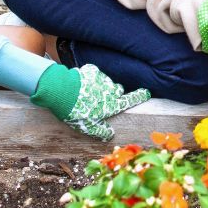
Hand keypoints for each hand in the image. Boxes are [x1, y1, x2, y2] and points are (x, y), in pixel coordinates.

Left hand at [31, 64, 150, 140]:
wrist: (61, 92)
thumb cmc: (76, 112)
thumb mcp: (88, 127)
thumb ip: (101, 132)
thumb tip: (111, 135)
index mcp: (112, 105)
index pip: (130, 100)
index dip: (139, 96)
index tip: (146, 92)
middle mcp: (110, 90)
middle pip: (118, 90)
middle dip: (115, 94)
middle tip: (103, 100)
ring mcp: (102, 79)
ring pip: (107, 82)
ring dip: (102, 86)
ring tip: (88, 93)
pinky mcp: (92, 71)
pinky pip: (95, 74)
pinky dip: (92, 77)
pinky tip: (82, 83)